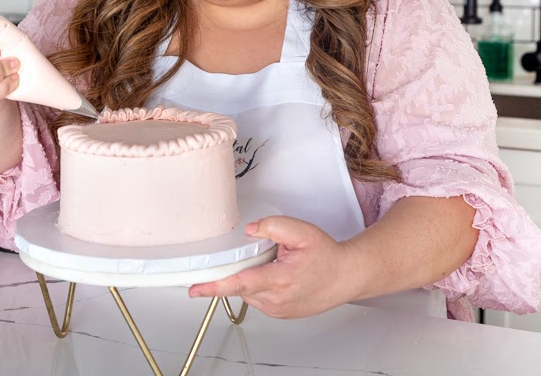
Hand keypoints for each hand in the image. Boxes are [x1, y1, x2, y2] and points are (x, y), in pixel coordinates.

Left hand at [187, 216, 355, 318]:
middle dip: (245, 268)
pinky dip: (261, 286)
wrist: (346, 276)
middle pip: (242, 284)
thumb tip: (249, 231)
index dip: (214, 287)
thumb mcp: (301, 231)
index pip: (240, 284)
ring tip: (279, 266)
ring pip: (248, 292)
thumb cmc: (327, 256)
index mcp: (280, 280)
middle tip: (269, 256)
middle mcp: (277, 300)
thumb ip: (272, 227)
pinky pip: (258, 298)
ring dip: (254, 277)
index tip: (195, 289)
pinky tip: (279, 276)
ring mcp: (278, 310)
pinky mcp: (280, 314)